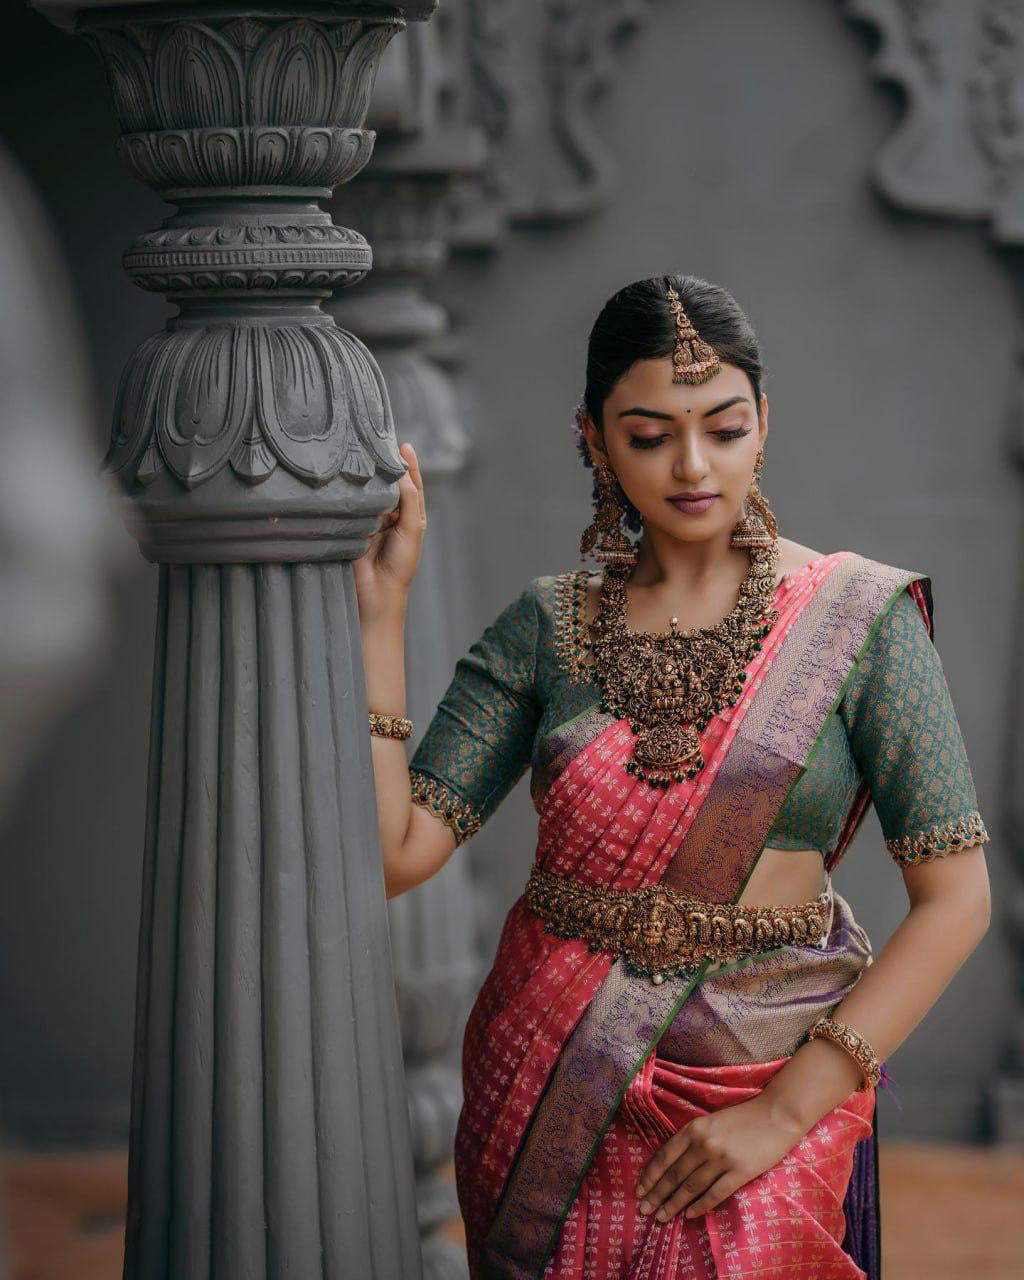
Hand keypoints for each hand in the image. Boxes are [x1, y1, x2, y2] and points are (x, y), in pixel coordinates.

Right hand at [353, 442, 425, 622]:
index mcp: (410, 516)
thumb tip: (402, 472)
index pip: (412, 485)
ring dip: (370, 476)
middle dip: (386, 466)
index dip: (408, 465)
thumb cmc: (400, 563)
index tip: (403, 444)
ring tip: (365, 453)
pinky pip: (355, 502)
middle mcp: (392, 515)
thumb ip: (408, 499)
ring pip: (372, 491)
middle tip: (379, 442)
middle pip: (390, 484)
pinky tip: (351, 476)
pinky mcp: (354, 524)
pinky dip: (355, 490)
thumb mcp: (412, 527)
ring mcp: (372, 519)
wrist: (376, 590)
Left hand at [634, 1095, 804, 1222]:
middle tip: (644, 1210)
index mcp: (694, 1128)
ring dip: (674, 1204)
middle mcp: (704, 1143)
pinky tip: (690, 1215)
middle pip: (675, 1174)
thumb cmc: (742, 1117)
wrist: (776, 1114)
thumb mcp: (711, 1121)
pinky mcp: (741, 1172)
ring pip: (691, 1187)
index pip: (665, 1156)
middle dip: (657, 1194)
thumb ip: (692, 1138)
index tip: (639, 1190)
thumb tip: (672, 1164)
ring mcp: (722, 1159)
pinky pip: (716, 1193)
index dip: (651, 1176)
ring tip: (662, 1217)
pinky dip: (701, 1207)